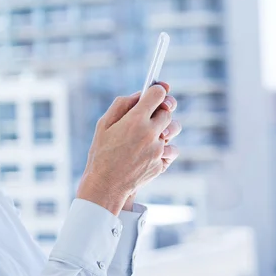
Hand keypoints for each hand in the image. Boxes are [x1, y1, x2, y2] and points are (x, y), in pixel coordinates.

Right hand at [77, 82, 180, 214]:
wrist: (106, 185)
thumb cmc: (101, 153)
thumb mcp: (103, 124)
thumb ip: (122, 105)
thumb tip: (140, 94)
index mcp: (135, 120)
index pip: (158, 94)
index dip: (157, 90)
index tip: (155, 91)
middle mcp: (150, 133)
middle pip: (168, 110)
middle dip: (159, 110)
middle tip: (149, 115)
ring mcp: (158, 149)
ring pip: (174, 129)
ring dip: (165, 128)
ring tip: (152, 134)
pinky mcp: (162, 163)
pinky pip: (173, 150)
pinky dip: (166, 149)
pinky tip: (153, 150)